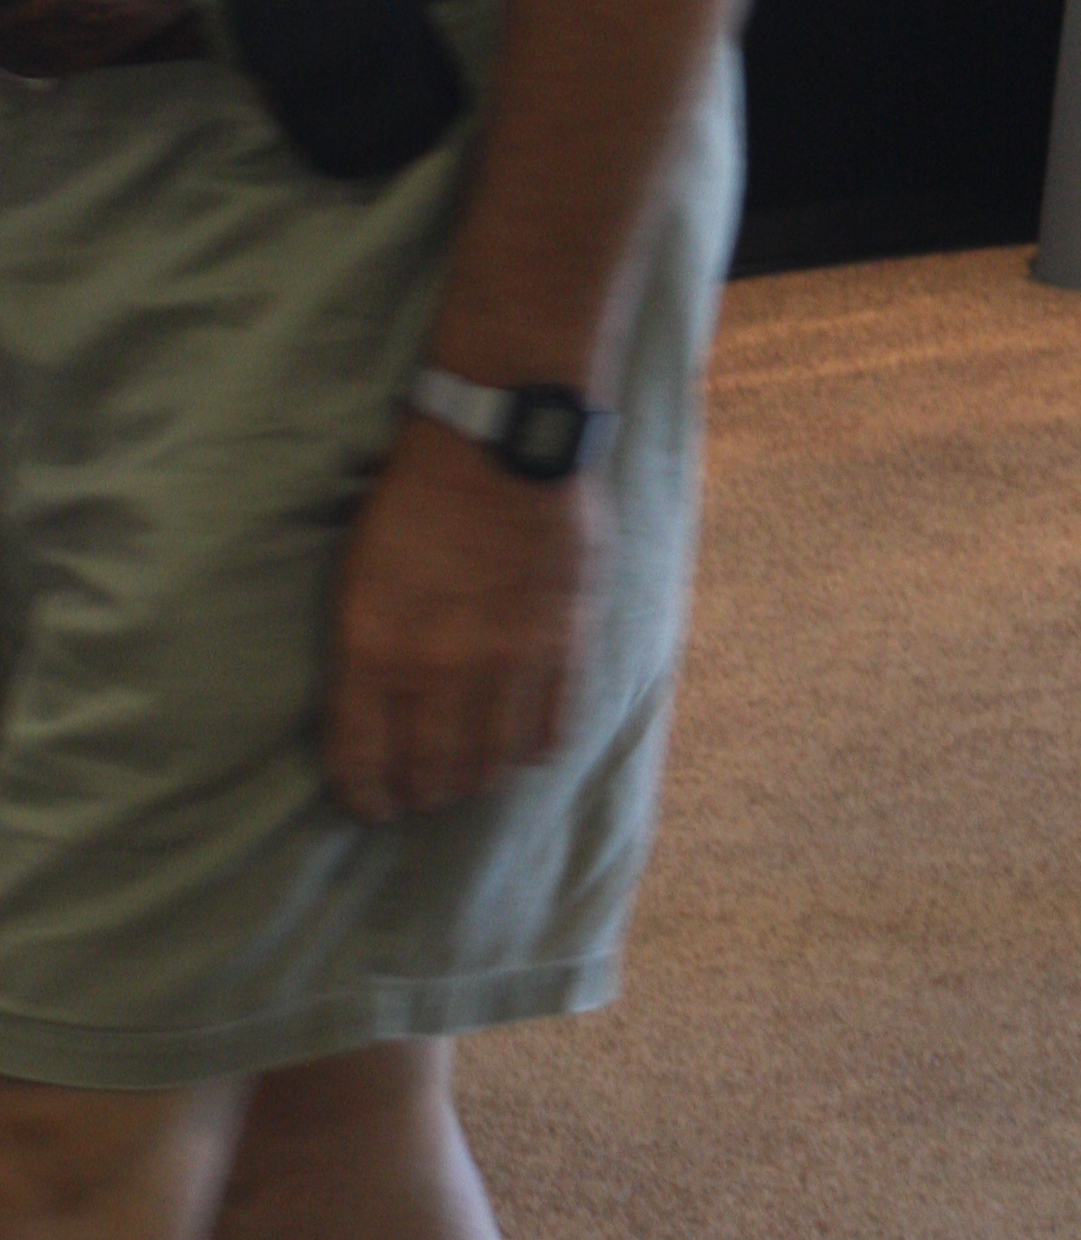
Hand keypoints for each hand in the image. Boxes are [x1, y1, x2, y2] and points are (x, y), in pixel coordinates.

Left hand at [326, 415, 608, 821]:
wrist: (500, 436)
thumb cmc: (417, 497)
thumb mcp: (357, 573)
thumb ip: (364, 650)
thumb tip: (371, 714)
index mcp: (374, 647)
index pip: (362, 761)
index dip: (364, 796)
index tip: (370, 803)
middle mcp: (440, 666)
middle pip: (431, 775)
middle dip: (419, 795)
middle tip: (419, 793)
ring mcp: (508, 659)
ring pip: (492, 763)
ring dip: (476, 779)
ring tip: (470, 773)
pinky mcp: (564, 643)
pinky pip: (552, 729)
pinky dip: (532, 749)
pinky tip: (521, 741)